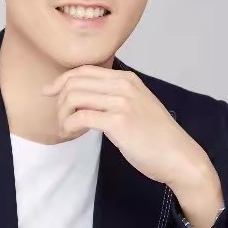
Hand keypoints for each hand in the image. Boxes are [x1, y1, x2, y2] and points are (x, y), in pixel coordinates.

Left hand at [42, 65, 215, 192]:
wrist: (179, 156)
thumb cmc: (157, 137)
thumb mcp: (136, 105)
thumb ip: (114, 96)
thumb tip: (82, 97)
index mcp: (127, 78)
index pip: (84, 70)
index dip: (61, 80)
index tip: (48, 92)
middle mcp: (124, 85)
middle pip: (75, 82)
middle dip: (59, 101)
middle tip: (60, 120)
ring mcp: (121, 102)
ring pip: (74, 98)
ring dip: (62, 115)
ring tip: (66, 130)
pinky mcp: (118, 121)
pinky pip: (80, 117)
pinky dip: (69, 126)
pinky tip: (72, 134)